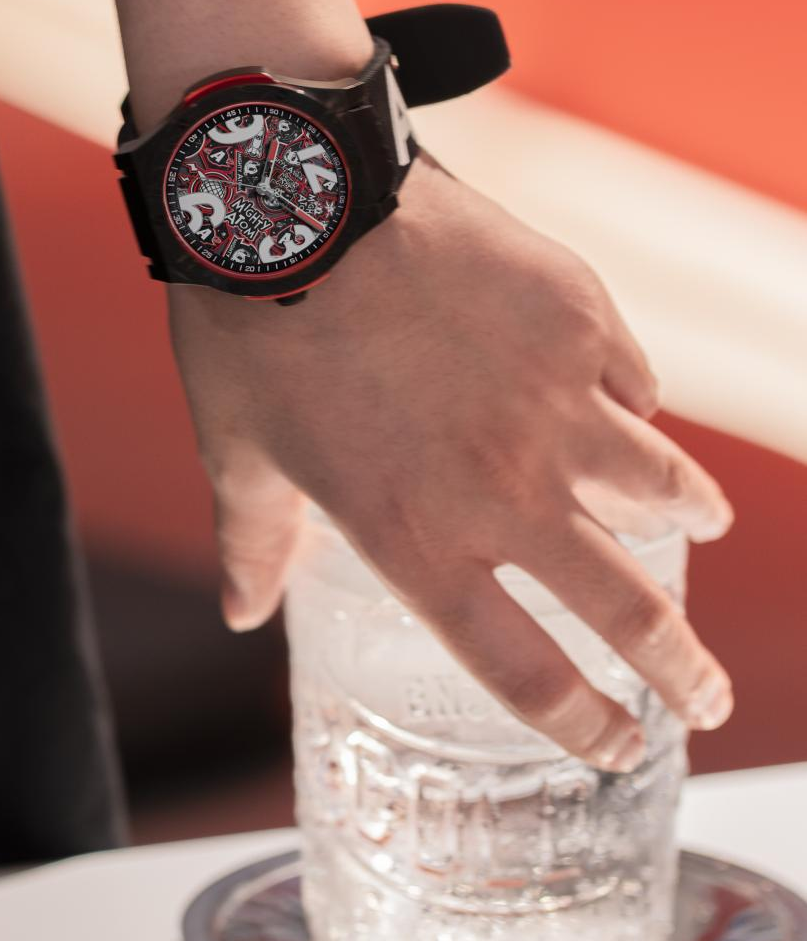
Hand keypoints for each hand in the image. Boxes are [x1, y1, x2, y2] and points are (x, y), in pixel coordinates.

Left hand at [168, 155, 734, 770]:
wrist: (295, 193)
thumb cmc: (249, 329)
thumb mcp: (236, 455)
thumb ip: (255, 544)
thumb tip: (242, 610)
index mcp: (418, 540)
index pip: (525, 671)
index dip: (584, 725)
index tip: (618, 746)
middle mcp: (505, 489)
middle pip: (629, 608)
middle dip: (681, 670)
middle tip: (705, 699)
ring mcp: (557, 403)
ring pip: (662, 488)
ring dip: (689, 518)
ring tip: (701, 527)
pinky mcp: (581, 319)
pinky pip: (634, 380)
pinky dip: (635, 402)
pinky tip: (629, 402)